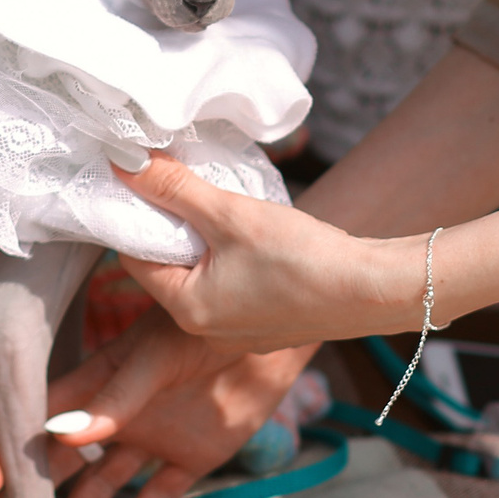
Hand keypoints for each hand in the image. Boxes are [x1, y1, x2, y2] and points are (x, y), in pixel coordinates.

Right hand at [0, 309, 316, 497]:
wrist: (271, 325)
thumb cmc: (202, 326)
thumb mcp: (154, 358)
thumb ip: (112, 398)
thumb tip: (58, 433)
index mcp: (98, 382)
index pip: (40, 420)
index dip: (7, 450)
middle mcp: (118, 413)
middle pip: (60, 464)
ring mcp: (154, 436)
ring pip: (104, 485)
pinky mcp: (194, 455)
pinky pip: (160, 494)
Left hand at [113, 155, 419, 352]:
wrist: (374, 291)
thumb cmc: (302, 257)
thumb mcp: (230, 213)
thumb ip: (175, 188)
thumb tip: (124, 163)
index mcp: (186, 310)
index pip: (134, 258)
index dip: (139, 216)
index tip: (150, 183)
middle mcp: (204, 332)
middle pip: (167, 269)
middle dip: (175, 228)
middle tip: (189, 189)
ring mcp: (237, 335)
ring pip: (202, 277)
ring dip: (207, 243)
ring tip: (226, 210)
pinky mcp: (266, 328)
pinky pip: (232, 289)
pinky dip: (234, 261)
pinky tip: (257, 239)